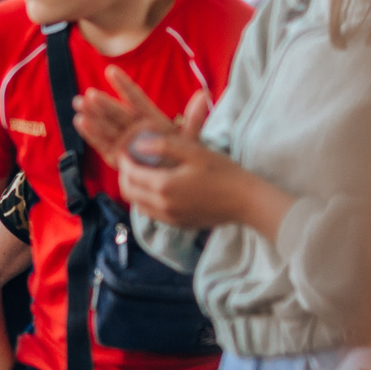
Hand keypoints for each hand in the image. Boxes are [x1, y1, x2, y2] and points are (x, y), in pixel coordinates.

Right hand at [79, 70, 207, 167]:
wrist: (173, 183)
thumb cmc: (180, 158)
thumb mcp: (190, 139)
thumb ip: (194, 119)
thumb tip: (204, 94)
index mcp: (151, 120)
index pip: (136, 99)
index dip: (124, 86)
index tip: (111, 71)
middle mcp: (134, 128)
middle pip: (118, 113)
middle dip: (104, 104)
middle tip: (90, 94)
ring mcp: (124, 142)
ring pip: (107, 127)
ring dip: (93, 116)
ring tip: (79, 104)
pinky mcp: (117, 157)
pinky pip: (104, 145)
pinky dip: (92, 135)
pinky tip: (81, 122)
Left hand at [116, 125, 289, 232]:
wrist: (246, 201)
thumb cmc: (223, 172)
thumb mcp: (193, 151)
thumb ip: (163, 146)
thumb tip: (137, 144)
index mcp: (164, 185)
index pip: (130, 174)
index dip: (124, 160)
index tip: (126, 150)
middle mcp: (162, 206)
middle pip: (128, 191)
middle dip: (125, 175)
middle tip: (131, 161)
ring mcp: (170, 218)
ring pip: (137, 204)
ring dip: (134, 189)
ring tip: (142, 173)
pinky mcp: (178, 224)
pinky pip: (151, 213)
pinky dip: (146, 201)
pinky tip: (157, 188)